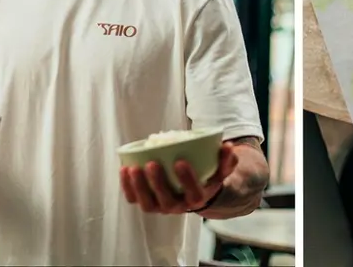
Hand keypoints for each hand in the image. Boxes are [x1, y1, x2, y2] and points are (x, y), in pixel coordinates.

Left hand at [119, 142, 238, 214]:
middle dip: (158, 183)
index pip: (193, 194)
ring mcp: (161, 207)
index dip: (187, 180)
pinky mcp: (147, 202)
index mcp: (197, 199)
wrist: (195, 191)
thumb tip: (227, 145)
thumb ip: (227, 159)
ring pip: (148, 204)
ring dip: (139, 188)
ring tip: (133, 168)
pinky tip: (124, 169)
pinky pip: (135, 199)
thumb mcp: (221, 169)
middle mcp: (178, 207)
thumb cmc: (207, 175)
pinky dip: (128, 188)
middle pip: (167, 201)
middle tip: (152, 163)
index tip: (181, 161)